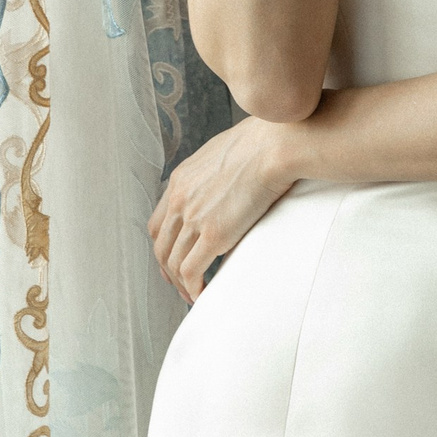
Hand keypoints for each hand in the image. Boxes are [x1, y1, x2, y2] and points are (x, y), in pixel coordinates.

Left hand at [149, 117, 297, 302]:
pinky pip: (191, 270)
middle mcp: (180, 200)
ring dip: (181, 284)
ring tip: (193, 294)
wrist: (277, 146)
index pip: (159, 222)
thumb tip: (224, 187)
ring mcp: (195, 218)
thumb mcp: (224, 153)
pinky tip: (201, 293)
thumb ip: (214, 175)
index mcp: (181, 180)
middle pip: (161, 246)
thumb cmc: (264, 142)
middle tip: (179, 283)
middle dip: (167, 269)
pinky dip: (193, 287)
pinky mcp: (214, 234)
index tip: (172, 257)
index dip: (163, 245)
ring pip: (174, 262)